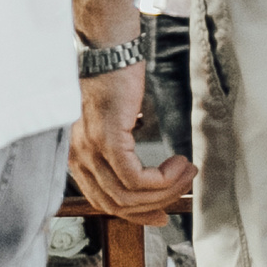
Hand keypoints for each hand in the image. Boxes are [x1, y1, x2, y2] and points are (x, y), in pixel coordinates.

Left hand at [68, 58, 194, 227]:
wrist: (110, 52)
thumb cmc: (114, 81)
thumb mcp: (112, 123)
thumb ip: (118, 149)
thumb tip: (142, 173)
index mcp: (78, 156)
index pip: (103, 201)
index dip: (136, 214)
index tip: (161, 214)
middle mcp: (79, 157)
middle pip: (117, 204)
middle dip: (155, 205)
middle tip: (183, 191)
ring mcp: (91, 150)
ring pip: (130, 194)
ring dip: (166, 190)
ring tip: (187, 173)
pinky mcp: (108, 139)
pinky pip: (137, 178)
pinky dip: (163, 179)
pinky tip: (179, 164)